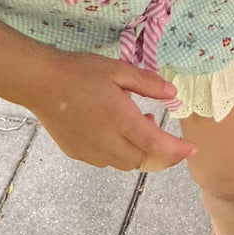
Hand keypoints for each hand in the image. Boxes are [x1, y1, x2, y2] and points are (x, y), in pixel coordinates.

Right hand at [23, 47, 196, 170]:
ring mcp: (91, 152)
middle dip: (161, 154)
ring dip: (140, 152)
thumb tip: (172, 94)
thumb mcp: (118, 70)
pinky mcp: (78, 154)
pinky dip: (121, 153)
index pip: (156, 145)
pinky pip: (107, 161)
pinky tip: (118, 131)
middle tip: (167, 136)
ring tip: (141, 125)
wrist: (42, 83)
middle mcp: (107, 142)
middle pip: (143, 161)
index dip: (177, 151)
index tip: (192, 149)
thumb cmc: (81, 72)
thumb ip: (147, 83)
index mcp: (121, 120)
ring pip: (125, 164)